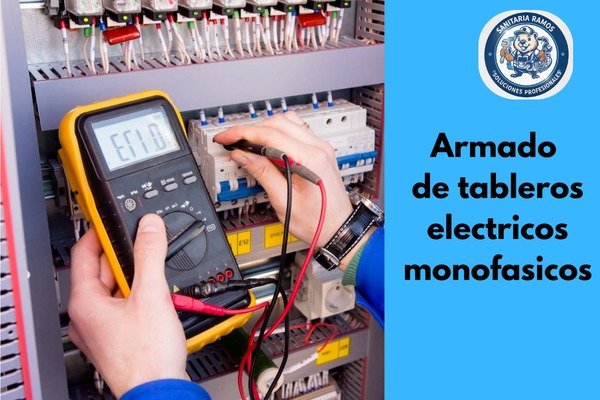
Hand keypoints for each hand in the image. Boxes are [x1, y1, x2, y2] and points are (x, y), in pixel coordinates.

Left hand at [68, 214, 188, 397]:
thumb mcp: (151, 294)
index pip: (84, 251)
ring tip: (154, 273)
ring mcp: (99, 327)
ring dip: (133, 275)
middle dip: (124, 255)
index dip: (102, 231)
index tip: (118, 220)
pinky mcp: (115, 336)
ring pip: (113, 287)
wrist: (158, 391)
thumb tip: (149, 226)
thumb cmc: (147, 356)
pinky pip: (121, 304)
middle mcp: (85, 315)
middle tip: (145, 244)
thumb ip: (149, 254)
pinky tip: (155, 296)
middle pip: (101, 269)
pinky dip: (137, 294)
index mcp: (84, 301)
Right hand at [214, 112, 352, 250]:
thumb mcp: (283, 200)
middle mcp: (318, 148)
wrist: (338, 228)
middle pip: (278, 123)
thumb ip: (262, 173)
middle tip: (232, 141)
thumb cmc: (317, 222)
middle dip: (251, 129)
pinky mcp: (319, 151)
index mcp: (310, 159)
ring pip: (287, 122)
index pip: (270, 134)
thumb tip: (242, 155)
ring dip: (264, 128)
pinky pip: (296, 131)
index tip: (226, 137)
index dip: (243, 133)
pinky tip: (266, 145)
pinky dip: (278, 133)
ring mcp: (321, 148)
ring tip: (247, 143)